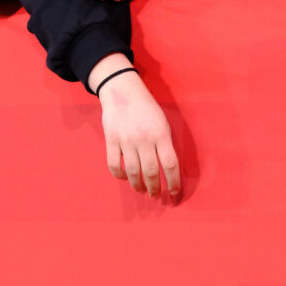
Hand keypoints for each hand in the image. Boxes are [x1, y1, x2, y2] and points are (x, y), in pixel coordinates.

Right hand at [89, 59, 180, 198]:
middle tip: (155, 195)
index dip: (173, 181)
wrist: (123, 91)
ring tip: (141, 190)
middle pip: (151, 171)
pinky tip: (125, 178)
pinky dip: (119, 175)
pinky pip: (114, 164)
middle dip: (154, 188)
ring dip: (138, 185)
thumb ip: (165, 143)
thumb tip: (167, 169)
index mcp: (160, 134)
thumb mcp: (162, 122)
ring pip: (132, 171)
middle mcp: (144, 139)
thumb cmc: (147, 108)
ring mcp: (126, 140)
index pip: (170, 164)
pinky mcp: (111, 140)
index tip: (174, 192)